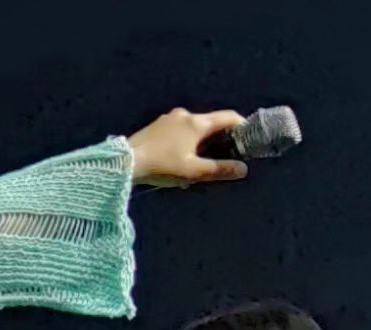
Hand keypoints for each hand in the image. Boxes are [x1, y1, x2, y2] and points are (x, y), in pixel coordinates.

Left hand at [128, 108, 249, 187]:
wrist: (122, 163)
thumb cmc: (161, 166)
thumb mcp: (193, 172)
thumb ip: (219, 169)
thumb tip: (243, 169)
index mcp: (197, 122)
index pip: (228, 117)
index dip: (242, 126)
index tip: (248, 139)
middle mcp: (184, 115)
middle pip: (210, 124)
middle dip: (218, 140)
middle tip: (222, 158)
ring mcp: (167, 119)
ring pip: (192, 130)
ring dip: (199, 145)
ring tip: (196, 167)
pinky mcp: (155, 127)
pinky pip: (177, 133)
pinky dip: (183, 144)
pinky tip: (177, 163)